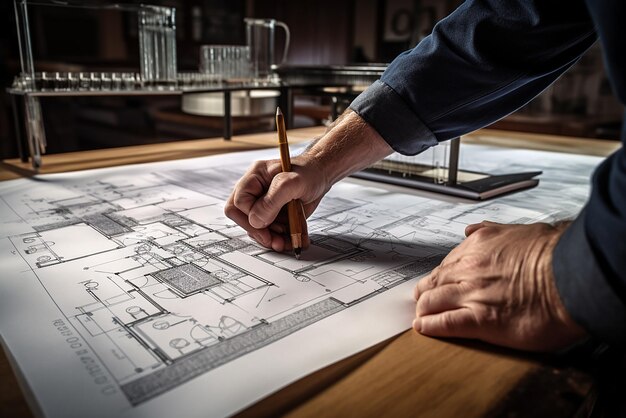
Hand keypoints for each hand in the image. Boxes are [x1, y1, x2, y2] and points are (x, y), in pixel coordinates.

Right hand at [225, 110, 392, 251]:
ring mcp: (266, 200)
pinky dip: (281, 237)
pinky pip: (271, 229)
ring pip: (257, 226)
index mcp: (254, 178)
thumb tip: (257, 219)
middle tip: (277, 242)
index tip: (267, 228)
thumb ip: (273, 199)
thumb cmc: (311, 170)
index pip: (237, 203)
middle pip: (244, 217)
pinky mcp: (277, 210)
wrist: (327, 172)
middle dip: (259, 232)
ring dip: (272, 238)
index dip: (250, 219)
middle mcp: (257, 188)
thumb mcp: (293, 183)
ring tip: (288, 242)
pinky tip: (293, 238)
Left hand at [413, 221, 586, 351]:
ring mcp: (471, 294)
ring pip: (432, 301)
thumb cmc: (556, 254)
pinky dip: (431, 326)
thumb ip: (494, 231)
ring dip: (423, 310)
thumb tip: (474, 229)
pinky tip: (424, 328)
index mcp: (478, 246)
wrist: (573, 276)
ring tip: (420, 316)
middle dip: (425, 292)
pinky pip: (445, 323)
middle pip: (433, 282)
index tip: (439, 281)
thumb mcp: (521, 230)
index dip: (440, 275)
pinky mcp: (480, 320)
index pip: (447, 263)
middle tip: (422, 300)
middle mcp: (469, 268)